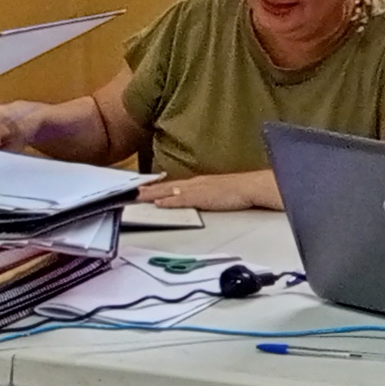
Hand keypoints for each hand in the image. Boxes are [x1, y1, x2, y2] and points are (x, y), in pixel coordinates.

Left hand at [144, 175, 266, 210]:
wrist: (251, 187)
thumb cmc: (239, 191)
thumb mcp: (218, 192)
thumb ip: (206, 195)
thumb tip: (198, 200)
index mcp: (198, 183)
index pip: (174, 184)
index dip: (158, 186)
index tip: (144, 187)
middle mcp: (194, 183)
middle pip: (167, 186)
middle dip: (150, 188)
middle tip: (133, 191)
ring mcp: (197, 189)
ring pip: (170, 190)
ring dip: (153, 193)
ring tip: (138, 195)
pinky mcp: (201, 197)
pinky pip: (181, 199)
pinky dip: (169, 201)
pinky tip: (158, 202)